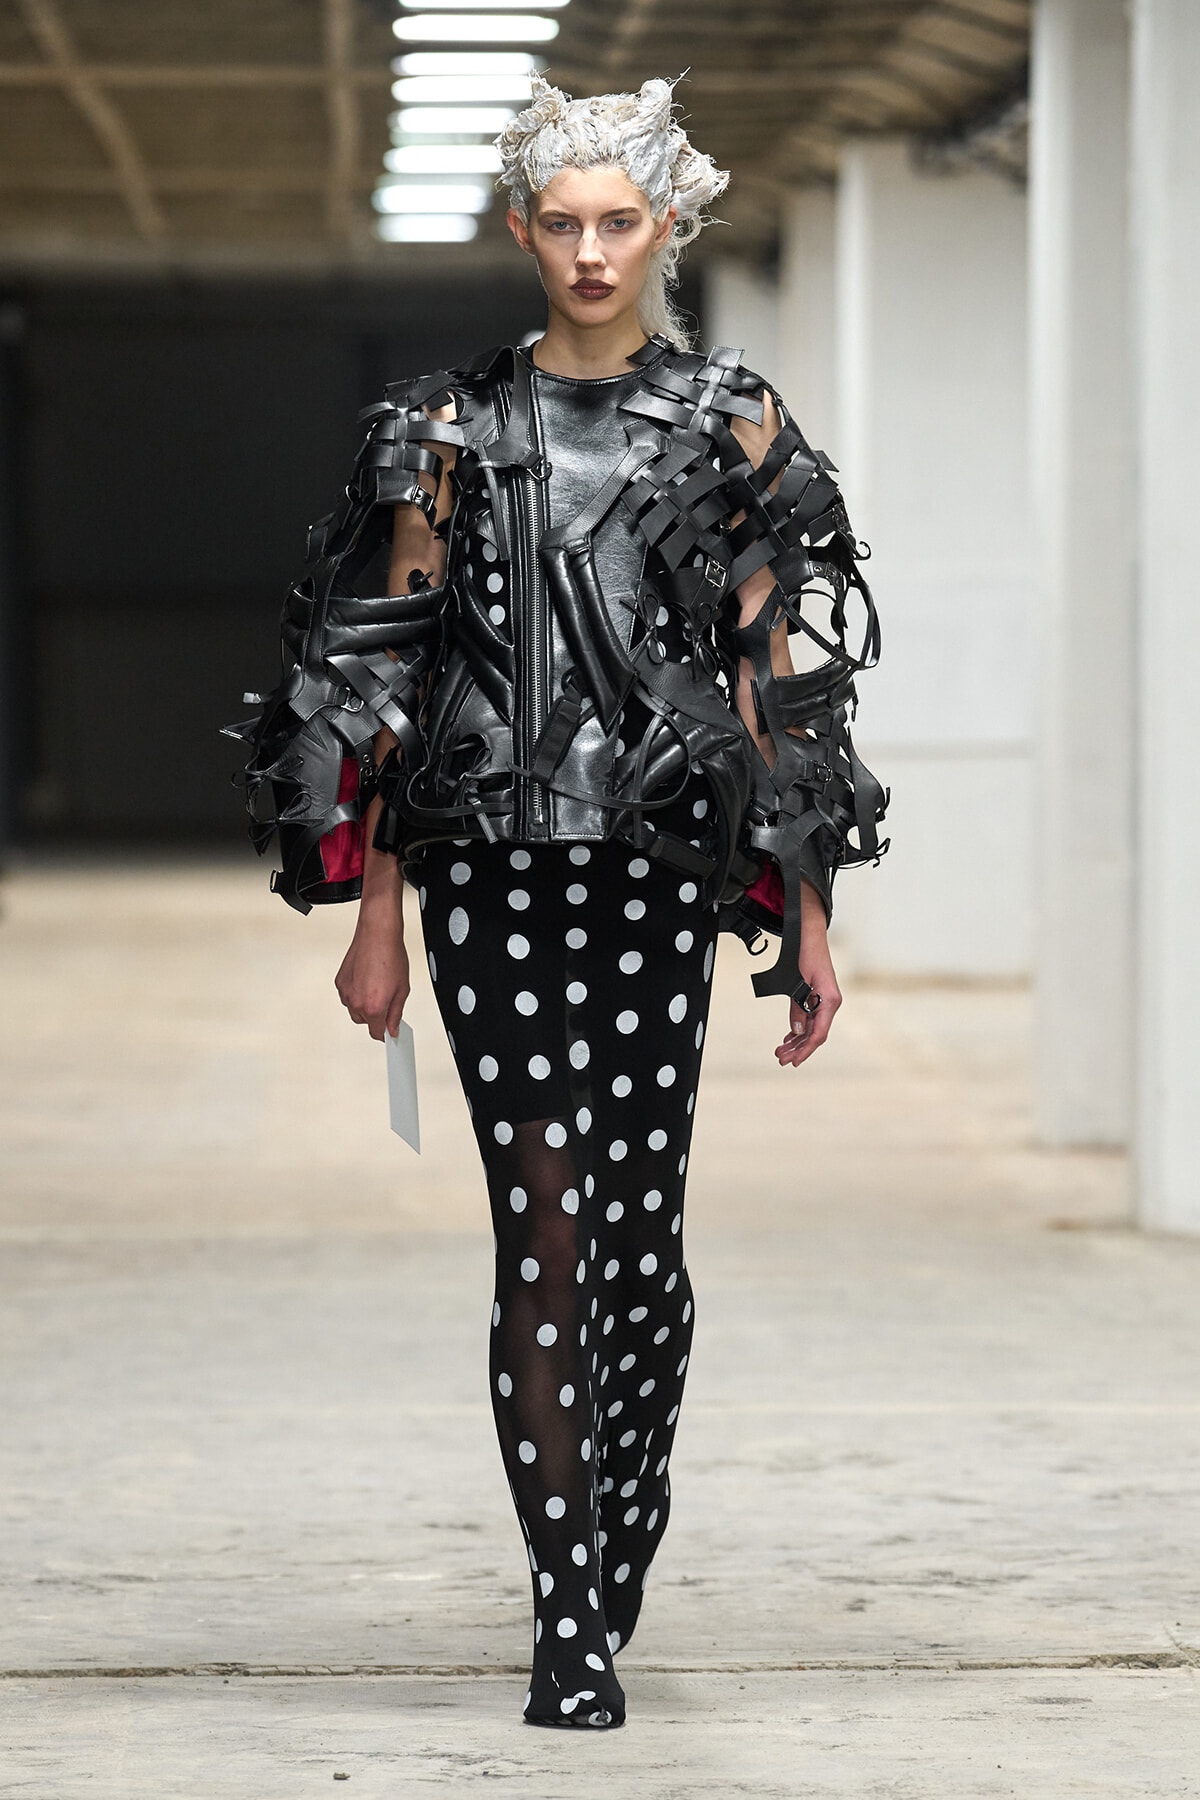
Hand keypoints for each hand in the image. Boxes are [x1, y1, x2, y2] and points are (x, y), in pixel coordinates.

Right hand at [335, 915, 409, 1040]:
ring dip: (364, 1004)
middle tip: (386, 1000)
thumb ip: (396, 1014)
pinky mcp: (340, 982)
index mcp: (374, 1007)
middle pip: (365, 1022)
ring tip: (376, 985)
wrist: (377, 935)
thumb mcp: (402, 990)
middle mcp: (356, 1002)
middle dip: (375, 1016)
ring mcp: (346, 992)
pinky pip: (347, 996)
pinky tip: (366, 979)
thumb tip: (392, 1030)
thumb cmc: (391, 957)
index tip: (389, 1032)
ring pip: (354, 1010)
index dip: (385, 1033)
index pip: (376, 1034)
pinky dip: (356, 992)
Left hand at [775, 891, 840, 1067]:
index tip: (793, 1061)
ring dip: (797, 1040)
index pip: (819, 1034)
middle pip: (815, 1034)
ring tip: (781, 1050)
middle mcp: (830, 1003)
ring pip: (811, 1028)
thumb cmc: (806, 955)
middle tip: (780, 1058)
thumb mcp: (797, 983)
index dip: (806, 1049)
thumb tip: (798, 1031)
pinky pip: (810, 1018)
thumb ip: (798, 1008)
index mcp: (830, 1001)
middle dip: (798, 1048)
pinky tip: (789, 1037)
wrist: (809, 936)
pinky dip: (799, 1028)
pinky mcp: (818, 997)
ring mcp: (825, 1001)